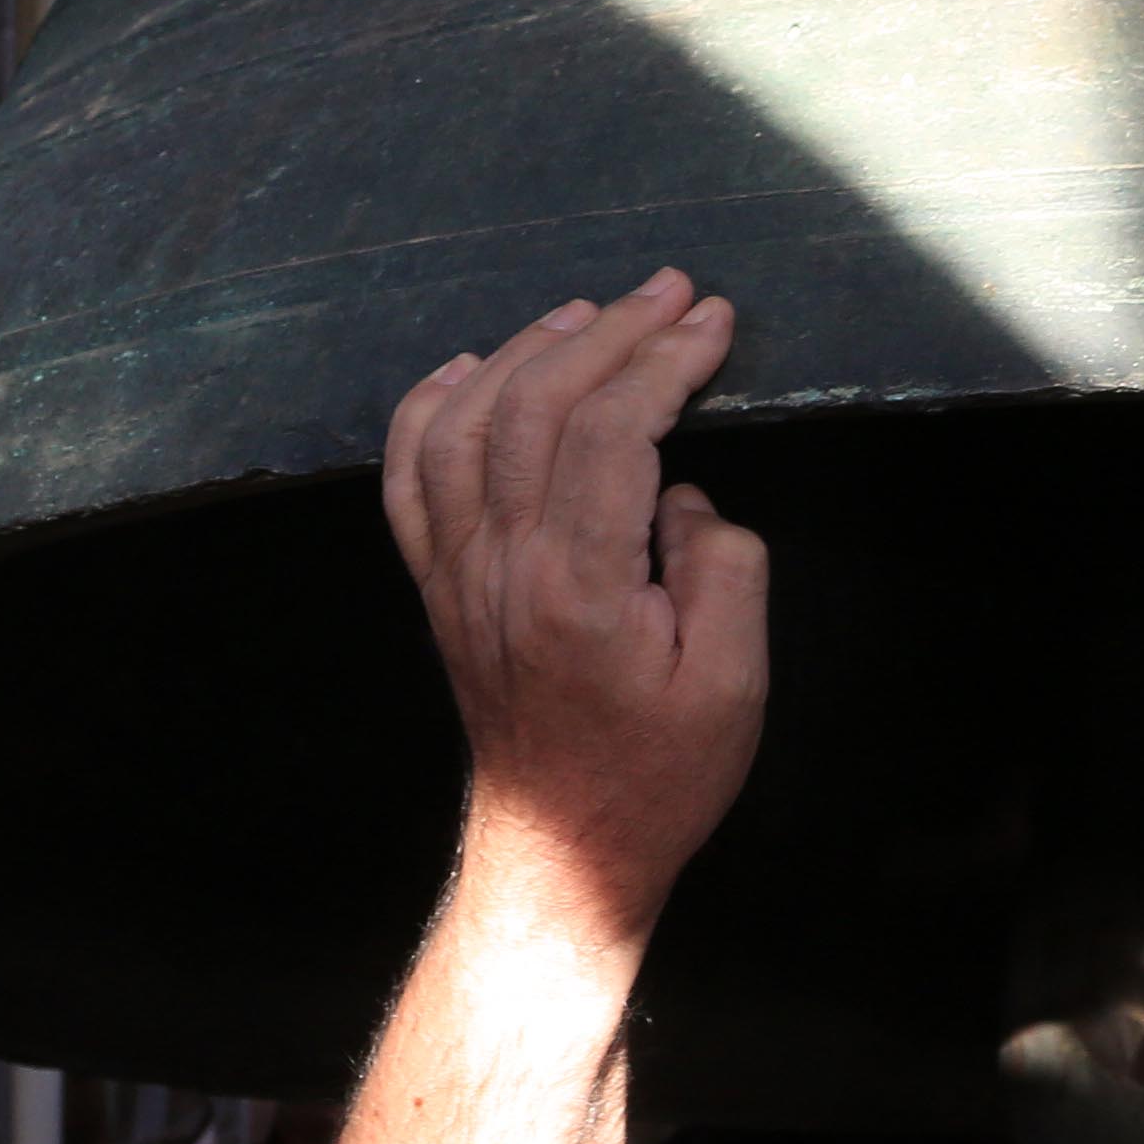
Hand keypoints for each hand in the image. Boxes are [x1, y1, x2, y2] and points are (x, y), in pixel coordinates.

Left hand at [383, 272, 769, 938]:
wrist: (563, 849)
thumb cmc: (658, 773)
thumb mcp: (734, 682)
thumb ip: (723, 567)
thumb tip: (682, 497)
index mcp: (577, 583)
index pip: (611, 427)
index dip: (664, 359)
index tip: (714, 323)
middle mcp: (501, 564)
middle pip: (536, 402)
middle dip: (609, 331)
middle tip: (671, 294)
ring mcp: (457, 572)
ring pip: (465, 422)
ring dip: (525, 350)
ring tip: (588, 314)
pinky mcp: (438, 587)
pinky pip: (409, 476)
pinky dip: (430, 408)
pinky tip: (466, 370)